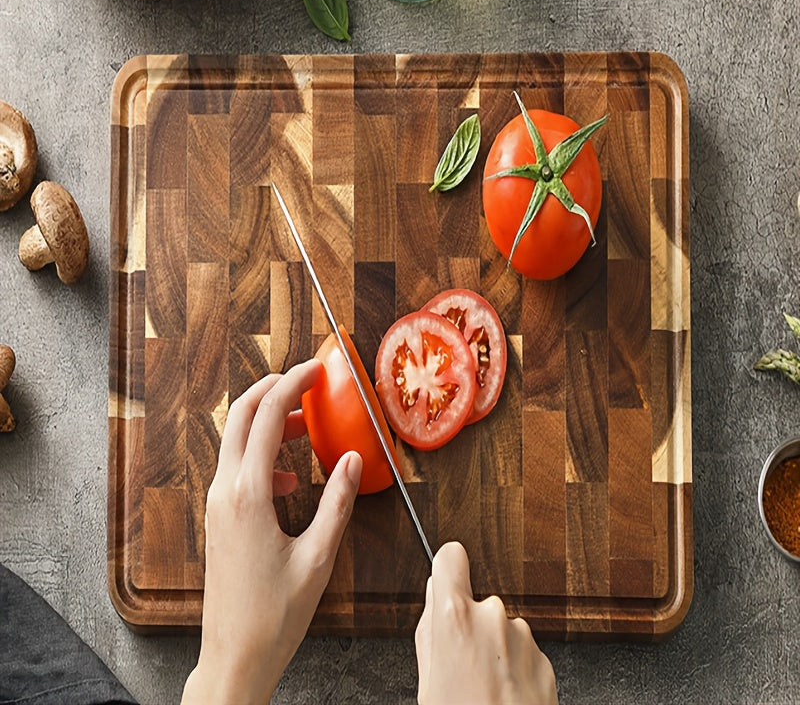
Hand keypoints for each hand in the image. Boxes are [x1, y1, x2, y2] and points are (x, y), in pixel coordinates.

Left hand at [182, 359, 362, 704]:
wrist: (233, 656)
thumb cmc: (274, 615)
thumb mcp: (318, 556)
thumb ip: (338, 502)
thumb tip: (354, 460)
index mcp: (248, 495)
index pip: (267, 417)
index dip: (292, 385)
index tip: (315, 370)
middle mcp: (225, 492)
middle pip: (242, 416)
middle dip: (273, 390)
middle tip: (307, 382)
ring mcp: (217, 504)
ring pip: (238, 441)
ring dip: (269, 422)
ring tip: (307, 428)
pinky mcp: (219, 517)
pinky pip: (237, 467)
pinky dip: (263, 455)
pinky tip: (290, 479)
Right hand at [415, 542, 557, 704]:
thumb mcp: (426, 679)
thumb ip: (430, 629)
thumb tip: (436, 597)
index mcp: (456, 617)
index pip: (450, 556)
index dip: (446, 567)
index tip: (446, 576)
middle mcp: (492, 616)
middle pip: (476, 601)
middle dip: (469, 625)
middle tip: (460, 666)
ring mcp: (523, 637)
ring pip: (501, 629)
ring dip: (494, 650)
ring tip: (483, 690)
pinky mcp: (545, 659)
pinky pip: (522, 652)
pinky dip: (515, 669)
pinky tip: (504, 697)